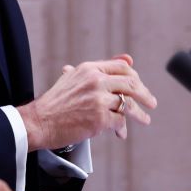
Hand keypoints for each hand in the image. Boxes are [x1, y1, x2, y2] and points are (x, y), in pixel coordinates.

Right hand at [18, 53, 156, 149]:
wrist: (39, 121)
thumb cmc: (54, 103)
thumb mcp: (72, 78)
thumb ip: (96, 70)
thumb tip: (126, 58)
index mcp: (89, 69)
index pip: (122, 67)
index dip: (135, 77)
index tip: (140, 86)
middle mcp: (95, 81)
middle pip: (131, 83)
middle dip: (145, 94)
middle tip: (151, 102)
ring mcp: (98, 99)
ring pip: (129, 104)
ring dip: (140, 114)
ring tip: (145, 119)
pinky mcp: (99, 119)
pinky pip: (120, 121)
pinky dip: (121, 127)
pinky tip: (120, 132)